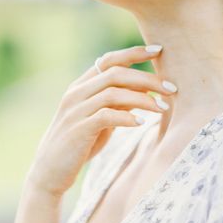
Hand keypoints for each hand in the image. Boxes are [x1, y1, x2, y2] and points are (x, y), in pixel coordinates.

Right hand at [25, 45, 175, 197]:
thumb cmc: (80, 143)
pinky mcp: (78, 129)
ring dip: (143, 99)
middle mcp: (76, 93)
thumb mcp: (101, 118)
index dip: (134, 53)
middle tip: (172, 88)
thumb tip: (147, 89)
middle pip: (116, 74)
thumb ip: (117, 102)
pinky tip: (141, 123)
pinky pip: (106, 116)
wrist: (50, 172)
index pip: (109, 59)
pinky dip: (126, 117)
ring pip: (114, 93)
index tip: (159, 50)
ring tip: (163, 108)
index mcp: (81, 85)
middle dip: (148, 78)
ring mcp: (75, 110)